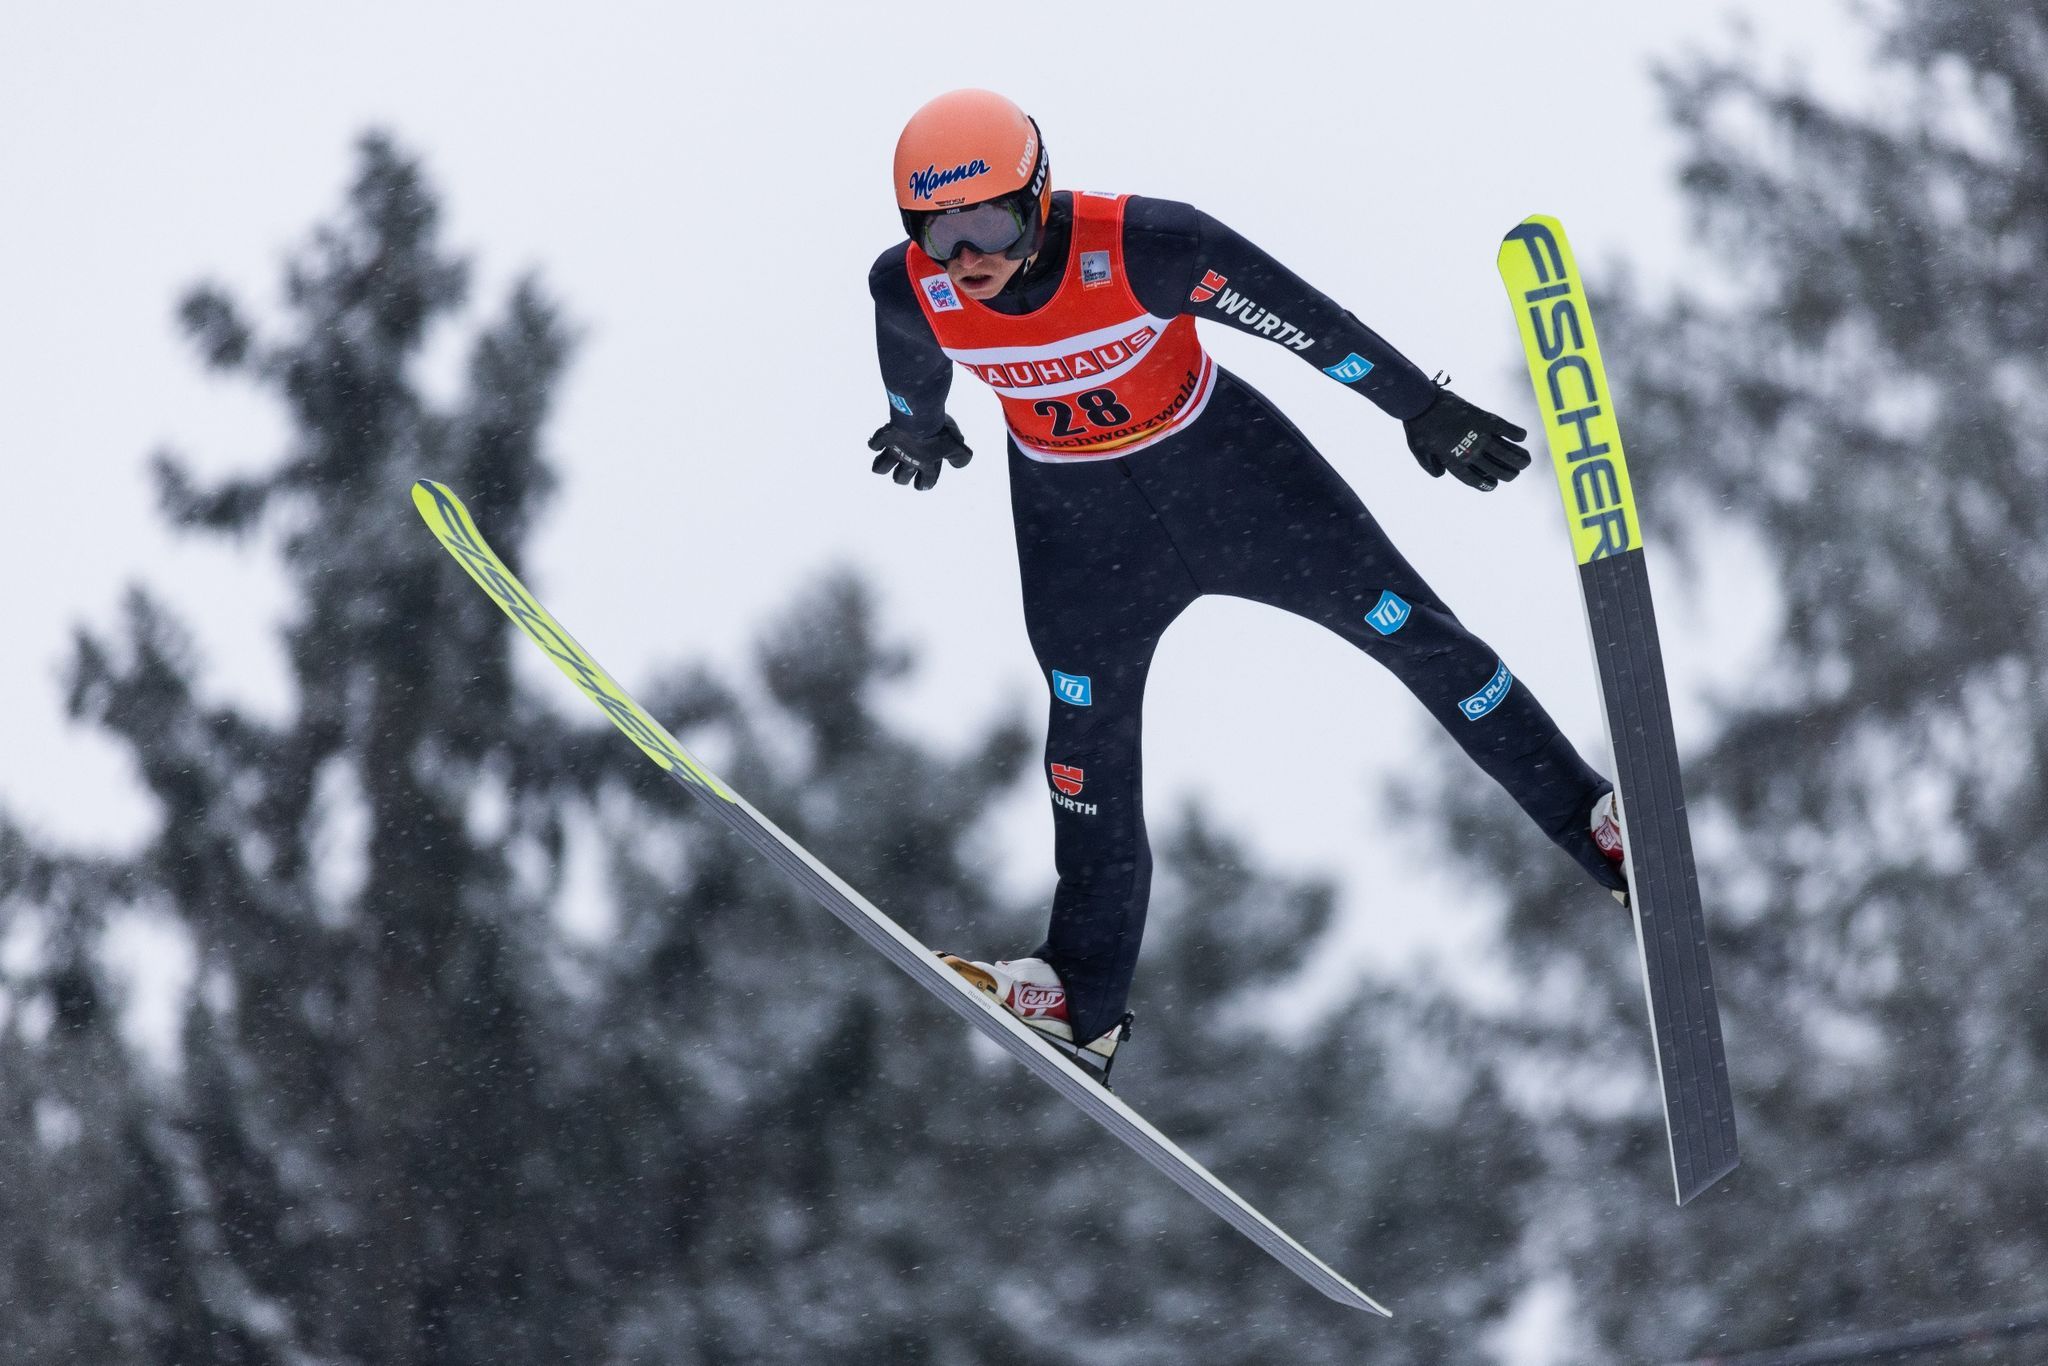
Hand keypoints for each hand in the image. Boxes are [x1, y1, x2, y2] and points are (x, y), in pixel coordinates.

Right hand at [868, 416, 972, 491]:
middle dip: (902, 478)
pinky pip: (874, 444)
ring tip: (885, 462)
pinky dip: (875, 444)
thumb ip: (960, 458)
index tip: (922, 484)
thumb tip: (960, 465)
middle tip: (904, 471)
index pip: (925, 482)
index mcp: (925, 464)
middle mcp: (907, 461)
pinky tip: (878, 442)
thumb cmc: (940, 432)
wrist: (920, 416)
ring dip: (883, 466)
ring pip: (882, 467)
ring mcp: (894, 450)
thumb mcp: (957, 446)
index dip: (924, 484)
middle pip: (900, 479)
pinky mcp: (885, 437)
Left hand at [1402, 383, 1530, 491]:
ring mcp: (1479, 436)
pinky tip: (1522, 437)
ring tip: (1526, 461)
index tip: (1494, 485)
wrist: (1421, 403)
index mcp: (1455, 462)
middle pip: (1496, 469)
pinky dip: (1516, 433)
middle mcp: (1470, 452)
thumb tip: (1442, 475)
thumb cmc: (1418, 427)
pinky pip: (1506, 428)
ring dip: (1519, 458)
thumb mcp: (1419, 451)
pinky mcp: (1484, 419)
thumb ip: (1430, 465)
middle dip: (1508, 474)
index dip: (1486, 485)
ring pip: (1506, 452)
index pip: (1475, 479)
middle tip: (1515, 473)